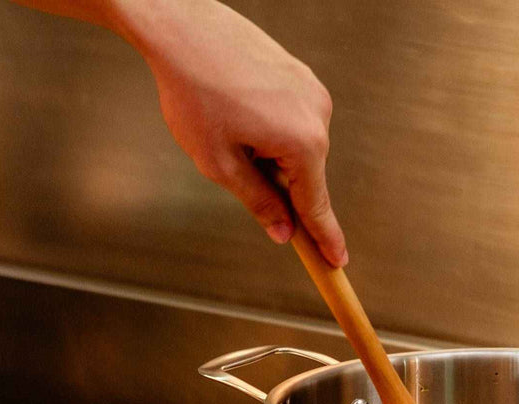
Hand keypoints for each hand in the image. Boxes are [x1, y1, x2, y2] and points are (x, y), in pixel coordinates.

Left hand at [120, 0, 346, 265]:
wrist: (180, 26)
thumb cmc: (193, 90)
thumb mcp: (219, 162)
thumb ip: (258, 201)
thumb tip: (282, 231)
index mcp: (303, 143)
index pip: (316, 206)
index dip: (325, 239)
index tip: (338, 261)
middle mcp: (318, 117)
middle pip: (305, 176)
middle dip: (276, 183)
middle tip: (234, 160)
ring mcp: (312, 93)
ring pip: (297, 148)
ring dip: (269, 153)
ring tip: (229, 124)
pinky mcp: (301, 76)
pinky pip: (292, 121)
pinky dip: (270, 128)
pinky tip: (238, 109)